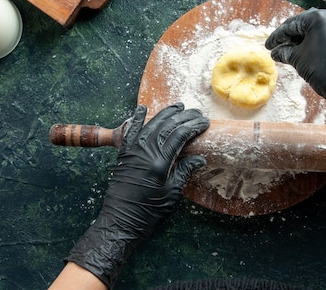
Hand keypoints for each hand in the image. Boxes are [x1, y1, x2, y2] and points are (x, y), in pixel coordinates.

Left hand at [65, 103, 208, 287]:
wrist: (121, 220)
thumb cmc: (149, 210)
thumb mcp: (171, 193)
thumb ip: (184, 172)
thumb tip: (199, 158)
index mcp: (160, 162)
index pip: (180, 135)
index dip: (193, 126)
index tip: (205, 122)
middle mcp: (145, 151)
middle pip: (167, 126)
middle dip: (183, 116)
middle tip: (197, 112)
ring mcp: (133, 150)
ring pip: (151, 124)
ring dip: (165, 113)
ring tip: (178, 106)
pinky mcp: (124, 154)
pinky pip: (131, 131)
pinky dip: (136, 118)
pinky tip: (143, 108)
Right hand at [265, 7, 325, 141]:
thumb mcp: (300, 61)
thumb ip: (286, 52)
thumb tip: (276, 52)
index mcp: (318, 17)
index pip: (291, 25)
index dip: (277, 37)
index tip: (268, 46)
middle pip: (306, 23)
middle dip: (291, 36)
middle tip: (279, 47)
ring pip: (319, 27)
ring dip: (305, 37)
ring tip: (293, 50)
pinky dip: (318, 39)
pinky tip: (310, 50)